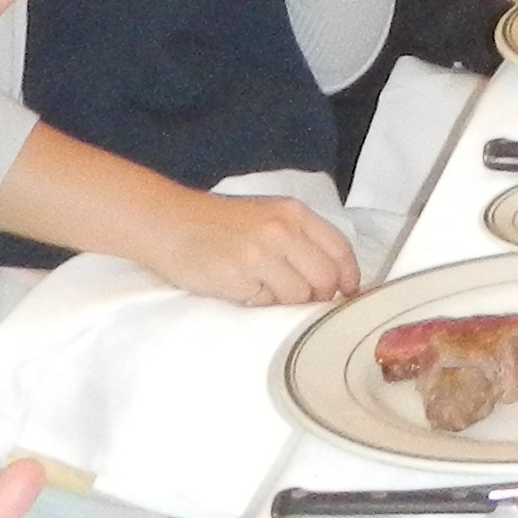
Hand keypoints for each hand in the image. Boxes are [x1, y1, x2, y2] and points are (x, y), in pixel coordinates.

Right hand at [141, 186, 358, 306]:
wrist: (170, 223)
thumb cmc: (218, 224)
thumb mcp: (267, 217)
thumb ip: (300, 241)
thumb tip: (333, 279)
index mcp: (294, 213)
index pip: (340, 249)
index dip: (348, 277)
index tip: (346, 294)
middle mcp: (282, 230)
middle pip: (326, 278)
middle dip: (319, 297)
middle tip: (299, 299)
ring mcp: (261, 253)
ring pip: (299, 296)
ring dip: (286, 303)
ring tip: (262, 289)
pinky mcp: (240, 276)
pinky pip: (268, 304)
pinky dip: (261, 305)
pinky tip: (243, 289)